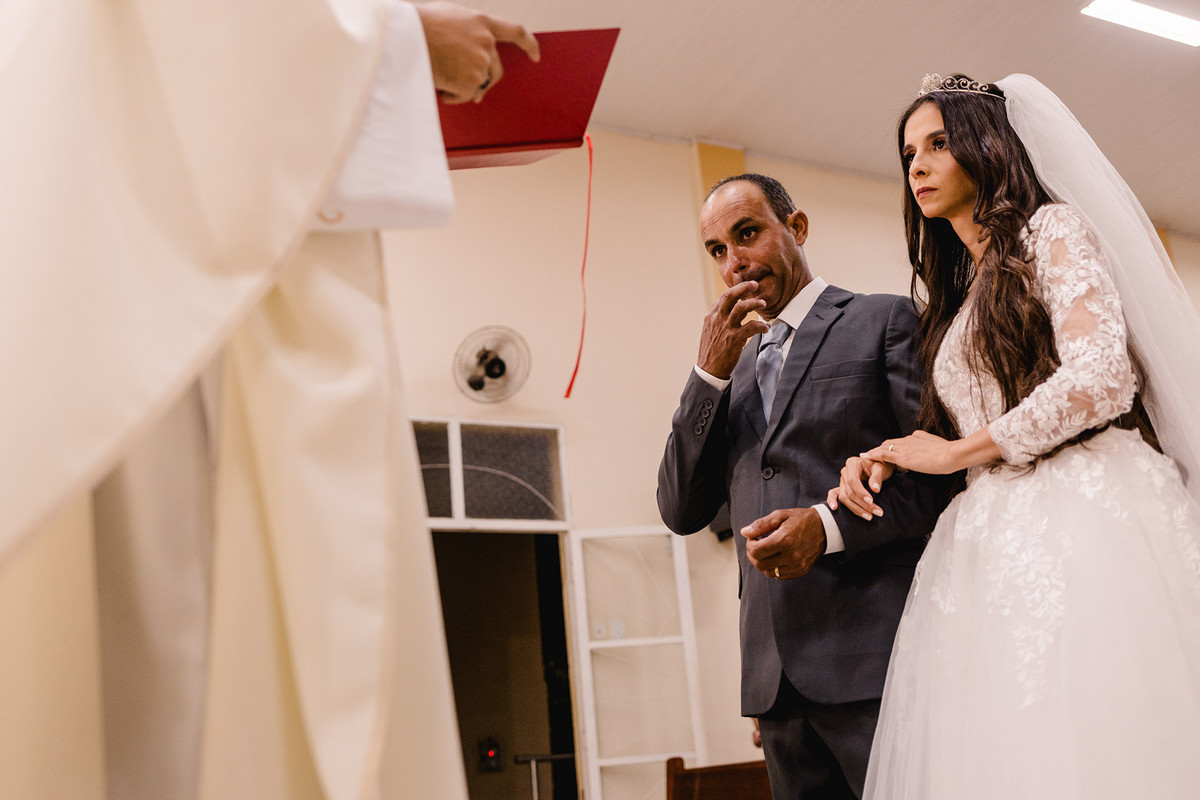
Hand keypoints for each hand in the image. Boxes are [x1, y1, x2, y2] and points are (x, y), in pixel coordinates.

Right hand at [415, 1, 539, 104]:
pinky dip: (453, 96)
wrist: (405, 34)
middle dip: (485, 82)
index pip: (515, 32)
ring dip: (463, 88)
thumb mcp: (448, 18)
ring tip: (441, 79)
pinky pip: (466, 95)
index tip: (536, 56)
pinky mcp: (472, 80)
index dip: (528, 44)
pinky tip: (440, 86)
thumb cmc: (418, 24)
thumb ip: (465, 31)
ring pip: (479, 84)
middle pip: (497, 69)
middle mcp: (486, 41)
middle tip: (474, 95)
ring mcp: (481, 61)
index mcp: (481, 21)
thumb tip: (463, 53)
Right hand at [697, 281, 767, 378]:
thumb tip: (725, 311)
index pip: (724, 297)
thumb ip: (717, 320)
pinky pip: (751, 327)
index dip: (737, 289)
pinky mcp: (734, 339)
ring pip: (741, 308)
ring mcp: (726, 328)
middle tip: (755, 285)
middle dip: (744, 288)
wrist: (708, 370)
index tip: (747, 286)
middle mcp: (717, 319)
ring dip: (754, 303)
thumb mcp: (709, 332)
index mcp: (711, 317)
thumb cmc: (711, 352)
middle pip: (730, 296)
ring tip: (763, 304)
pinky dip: (760, 325)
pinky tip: (765, 327)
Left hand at [740, 507, 824, 579]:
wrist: (824, 528)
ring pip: (768, 572)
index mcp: (785, 540)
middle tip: (757, 545)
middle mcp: (791, 555)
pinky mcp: (801, 571)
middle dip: (753, 555)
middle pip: (759, 564)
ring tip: (767, 551)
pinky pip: (779, 576)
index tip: (753, 539)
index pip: (756, 551)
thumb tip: (744, 532)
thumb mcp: (780, 515)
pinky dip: (773, 568)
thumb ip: (761, 525)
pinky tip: (777, 557)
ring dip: (763, 562)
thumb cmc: (801, 520)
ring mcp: (797, 565)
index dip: (750, 545)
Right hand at [827, 455, 894, 520]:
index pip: (853, 481)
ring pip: (844, 497)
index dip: (861, 492)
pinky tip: (835, 508)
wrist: (877, 466)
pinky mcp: (841, 487)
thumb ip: (877, 477)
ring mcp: (842, 480)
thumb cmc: (879, 466)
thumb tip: (875, 489)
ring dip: (856, 509)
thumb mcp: (881, 468)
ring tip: (869, 516)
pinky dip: (832, 501)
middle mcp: (845, 472)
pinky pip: (834, 494)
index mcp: (852, 464)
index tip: (871, 501)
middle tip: (878, 512)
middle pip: (849, 492)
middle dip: (863, 504)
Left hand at [860, 430, 961, 474]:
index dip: (892, 447)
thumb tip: (925, 442)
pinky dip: (872, 455)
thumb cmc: (949, 452)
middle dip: (880, 449)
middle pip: (889, 442)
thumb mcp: (937, 443)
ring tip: (865, 457)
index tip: (887, 451)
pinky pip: (883, 454)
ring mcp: (904, 448)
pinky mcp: (903, 457)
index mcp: (916, 436)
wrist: (952, 454)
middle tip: (871, 455)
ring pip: (884, 447)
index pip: (900, 441)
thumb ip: (928, 442)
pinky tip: (864, 456)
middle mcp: (908, 439)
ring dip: (874, 452)